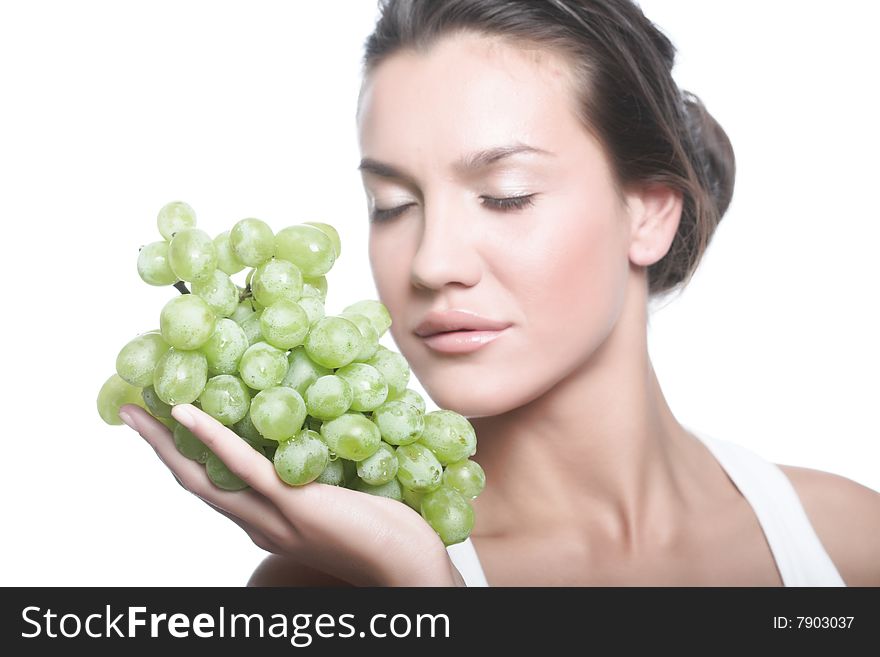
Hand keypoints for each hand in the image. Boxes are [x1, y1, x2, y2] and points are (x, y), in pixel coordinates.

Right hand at [118, 403, 465, 586]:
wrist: (406, 567)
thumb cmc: (382, 533)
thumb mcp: (336, 500)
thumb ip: (312, 479)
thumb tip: (308, 439)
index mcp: (266, 521)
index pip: (213, 486)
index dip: (183, 456)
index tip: (162, 424)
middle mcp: (258, 523)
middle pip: (193, 482)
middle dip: (158, 448)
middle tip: (130, 411)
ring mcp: (272, 516)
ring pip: (203, 477)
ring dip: (166, 441)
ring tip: (139, 409)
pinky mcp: (292, 504)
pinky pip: (242, 467)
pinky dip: (211, 438)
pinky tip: (187, 414)